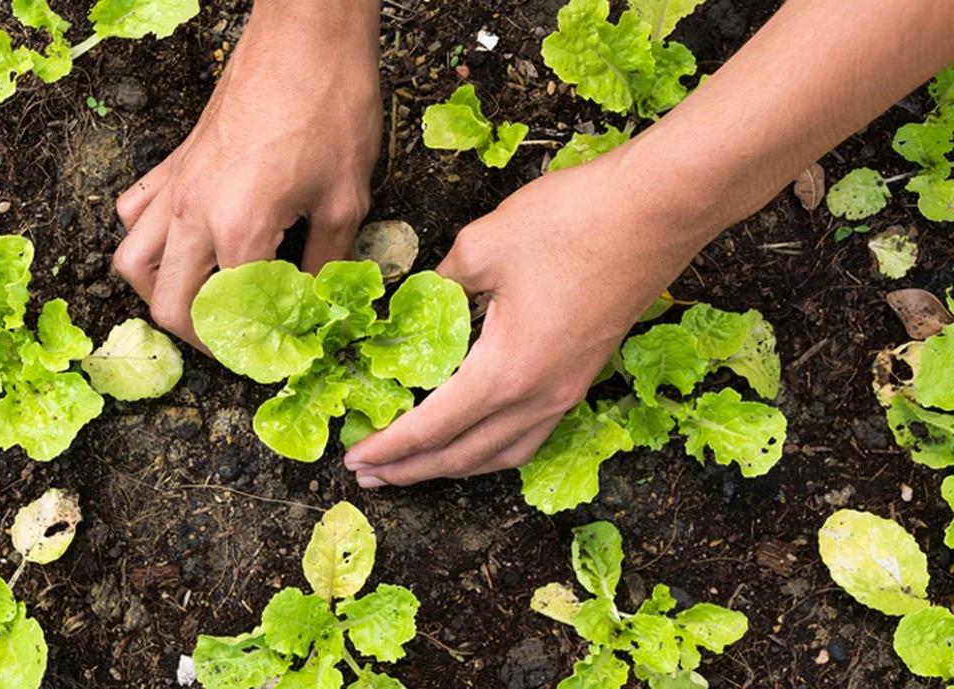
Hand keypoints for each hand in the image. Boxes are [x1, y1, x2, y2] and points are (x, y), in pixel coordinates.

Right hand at [112, 0, 382, 348]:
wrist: (307, 35)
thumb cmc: (332, 107)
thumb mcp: (346, 199)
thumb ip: (326, 264)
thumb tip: (317, 306)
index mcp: (239, 229)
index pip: (230, 316)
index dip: (256, 348)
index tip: (280, 354)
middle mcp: (193, 213)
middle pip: (168, 305)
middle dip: (201, 338)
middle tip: (239, 343)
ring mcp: (176, 186)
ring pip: (132, 262)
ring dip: (161, 294)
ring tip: (201, 302)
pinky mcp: (175, 161)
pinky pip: (136, 212)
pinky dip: (147, 240)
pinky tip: (183, 244)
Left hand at [344, 151, 697, 485]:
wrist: (659, 208)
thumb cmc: (573, 221)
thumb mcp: (482, 245)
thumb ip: (439, 285)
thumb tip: (415, 302)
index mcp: (506, 372)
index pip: (432, 428)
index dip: (389, 448)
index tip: (355, 459)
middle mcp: (539, 397)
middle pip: (464, 455)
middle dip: (412, 469)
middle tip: (370, 474)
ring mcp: (567, 390)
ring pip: (502, 453)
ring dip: (454, 465)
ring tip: (415, 466)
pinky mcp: (584, 375)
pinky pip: (530, 434)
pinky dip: (492, 448)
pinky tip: (476, 437)